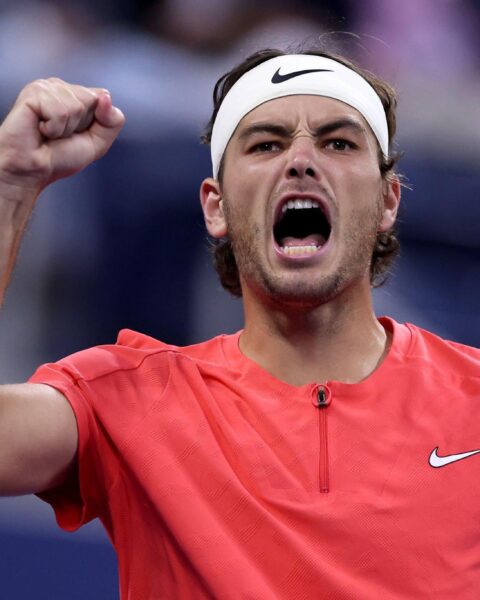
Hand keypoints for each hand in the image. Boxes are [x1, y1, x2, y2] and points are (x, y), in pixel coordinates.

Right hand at [0, 78, 124, 194]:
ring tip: (48, 134)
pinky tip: (40, 130)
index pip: (103, 99)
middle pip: (92, 100)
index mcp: (75, 94)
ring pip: (77, 106)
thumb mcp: (98, 143)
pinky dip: (54, 129)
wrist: (32, 170)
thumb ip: (112, 121)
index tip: (76, 134)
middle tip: (60, 135)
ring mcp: (46, 87)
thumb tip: (106, 96)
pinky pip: (61, 111)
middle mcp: (60, 86)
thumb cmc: (59, 158)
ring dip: (66, 129)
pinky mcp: (34, 92)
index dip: (97, 123)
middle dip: (81, 126)